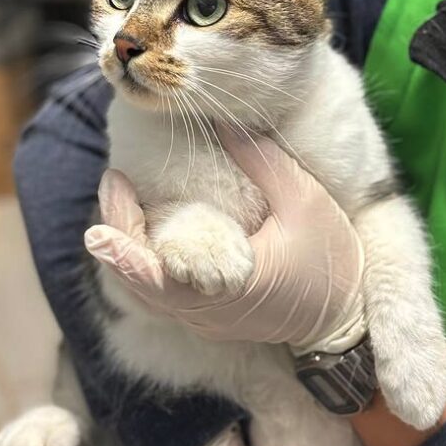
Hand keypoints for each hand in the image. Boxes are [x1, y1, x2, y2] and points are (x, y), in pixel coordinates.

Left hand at [85, 129, 365, 353]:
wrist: (346, 317)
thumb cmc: (331, 259)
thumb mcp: (304, 200)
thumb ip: (262, 161)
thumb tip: (222, 124)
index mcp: (231, 288)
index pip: (160, 280)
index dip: (124, 254)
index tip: (98, 223)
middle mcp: (209, 313)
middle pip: (141, 285)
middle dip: (118, 234)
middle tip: (112, 183)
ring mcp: (207, 321)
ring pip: (148, 293)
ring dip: (128, 249)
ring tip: (120, 200)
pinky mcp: (212, 320)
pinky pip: (165, 296)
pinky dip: (146, 264)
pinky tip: (144, 230)